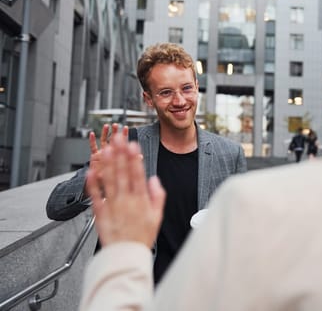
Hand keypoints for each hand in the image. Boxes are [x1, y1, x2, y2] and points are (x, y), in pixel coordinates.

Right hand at [84, 124, 127, 195]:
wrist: (103, 187)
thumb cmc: (115, 181)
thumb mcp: (126, 172)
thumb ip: (133, 163)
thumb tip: (141, 156)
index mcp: (119, 157)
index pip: (122, 144)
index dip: (124, 136)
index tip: (126, 128)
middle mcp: (112, 154)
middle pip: (113, 141)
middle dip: (115, 133)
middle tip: (117, 125)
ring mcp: (103, 154)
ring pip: (103, 142)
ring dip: (105, 133)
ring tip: (107, 126)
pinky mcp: (94, 157)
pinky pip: (92, 148)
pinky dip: (91, 141)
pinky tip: (91, 134)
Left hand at [87, 133, 165, 247]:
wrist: (126, 255)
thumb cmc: (141, 236)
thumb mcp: (157, 216)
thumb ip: (157, 196)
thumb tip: (153, 180)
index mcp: (140, 200)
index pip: (137, 174)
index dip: (135, 158)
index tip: (133, 145)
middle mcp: (126, 200)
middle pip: (122, 172)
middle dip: (120, 154)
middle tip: (118, 138)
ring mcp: (112, 205)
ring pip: (109, 180)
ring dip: (107, 163)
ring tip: (106, 148)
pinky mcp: (100, 212)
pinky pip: (95, 196)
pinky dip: (93, 183)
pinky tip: (91, 171)